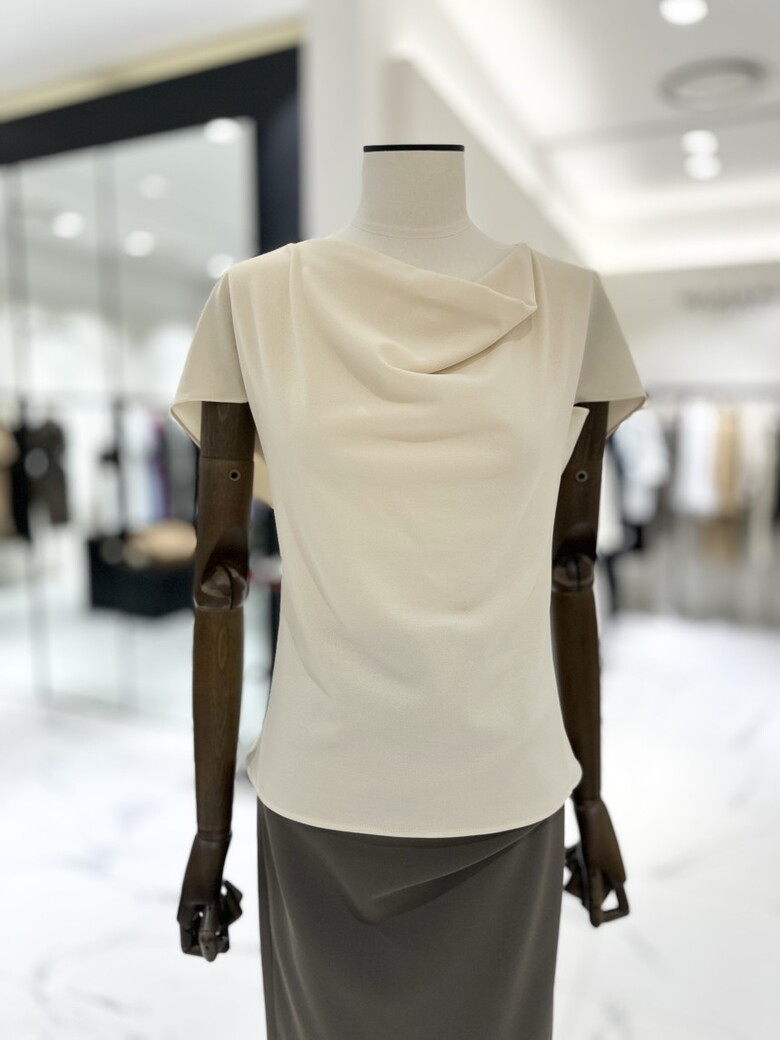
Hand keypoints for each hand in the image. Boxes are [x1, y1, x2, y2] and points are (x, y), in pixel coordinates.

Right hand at [176, 832, 242, 960]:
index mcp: (185, 916)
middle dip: (224, 926)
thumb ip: (210, 929)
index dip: (204, 948)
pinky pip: (228, 905)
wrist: (213, 838)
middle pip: (211, 935)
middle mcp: (192, 911)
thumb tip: (212, 958)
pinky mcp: (214, 891)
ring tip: (227, 890)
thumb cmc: (209, 869)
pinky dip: (233, 897)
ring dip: (231, 908)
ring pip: (224, 920)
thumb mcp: (211, 900)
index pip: (188, 947)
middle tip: (224, 911)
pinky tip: (228, 884)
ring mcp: (203, 901)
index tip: (219, 935)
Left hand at [564, 798, 628, 926]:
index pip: (623, 908)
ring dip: (574, 871)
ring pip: (585, 880)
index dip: (608, 915)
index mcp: (620, 878)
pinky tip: (570, 849)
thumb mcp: (591, 868)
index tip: (590, 913)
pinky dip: (572, 859)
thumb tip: (596, 926)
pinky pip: (580, 865)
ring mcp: (603, 860)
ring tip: (572, 855)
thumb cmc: (591, 837)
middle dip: (582, 885)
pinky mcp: (591, 850)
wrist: (588, 804)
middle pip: (596, 894)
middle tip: (577, 867)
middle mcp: (614, 871)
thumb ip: (593, 895)